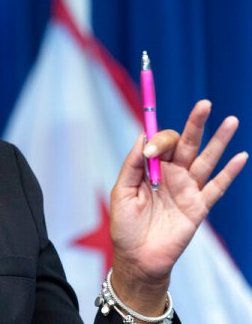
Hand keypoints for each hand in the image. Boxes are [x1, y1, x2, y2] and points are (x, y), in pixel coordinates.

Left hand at [109, 100, 247, 310]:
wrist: (137, 259)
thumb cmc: (125, 227)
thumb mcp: (121, 192)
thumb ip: (133, 165)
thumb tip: (143, 136)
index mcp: (151, 169)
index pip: (161, 143)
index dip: (159, 138)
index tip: (153, 148)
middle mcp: (171, 175)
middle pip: (186, 144)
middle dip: (195, 124)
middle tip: (204, 103)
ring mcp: (188, 190)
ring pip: (206, 159)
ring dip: (219, 141)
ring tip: (232, 121)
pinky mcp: (199, 207)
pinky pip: (217, 187)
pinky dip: (230, 172)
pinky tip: (241, 156)